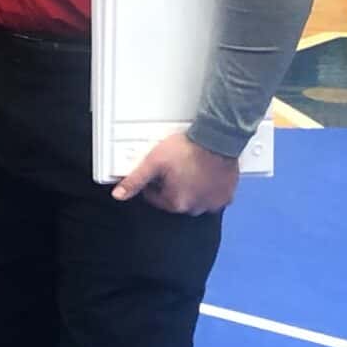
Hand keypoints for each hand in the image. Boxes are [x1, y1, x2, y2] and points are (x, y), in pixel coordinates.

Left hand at [112, 131, 240, 215]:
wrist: (217, 139)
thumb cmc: (187, 150)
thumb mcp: (153, 163)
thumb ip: (135, 180)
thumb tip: (119, 195)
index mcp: (177, 203)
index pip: (154, 198)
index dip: (152, 182)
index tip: (158, 171)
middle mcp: (196, 207)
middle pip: (175, 199)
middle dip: (172, 186)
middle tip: (175, 167)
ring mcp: (214, 202)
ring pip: (195, 198)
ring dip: (190, 187)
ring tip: (190, 169)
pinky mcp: (227, 195)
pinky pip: (213, 195)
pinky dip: (208, 188)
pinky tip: (204, 173)